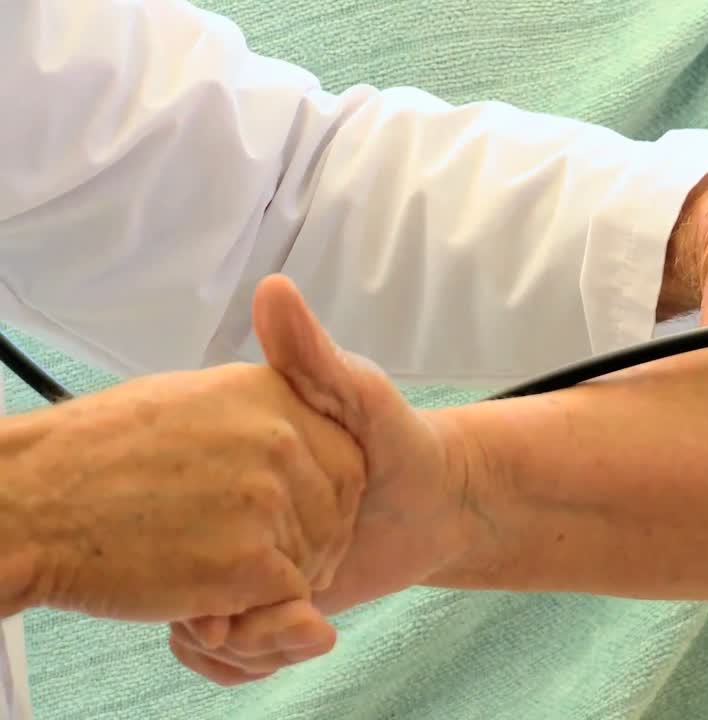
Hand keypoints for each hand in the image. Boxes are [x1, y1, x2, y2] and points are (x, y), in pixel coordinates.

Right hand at [0, 344, 364, 622]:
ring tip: (213, 559)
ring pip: (315, 559)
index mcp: (272, 395)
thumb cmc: (101, 454)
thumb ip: (259, 408)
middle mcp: (281, 440)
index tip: (291, 510)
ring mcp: (266, 501)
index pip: (348, 459)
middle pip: (340, 513)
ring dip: (279, 575)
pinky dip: (257, 607)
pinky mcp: (248, 562)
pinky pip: (289, 598)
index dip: (326, 496)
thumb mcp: (193, 398)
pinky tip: (209, 588)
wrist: (34, 500)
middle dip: (309, 540)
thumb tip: (296, 424)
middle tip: (245, 544)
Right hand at [169, 275, 476, 684]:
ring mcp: (248, 563)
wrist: (442, 502)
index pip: (165, 518)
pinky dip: (256, 656)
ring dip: (241, 644)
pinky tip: (307, 633)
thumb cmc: (399, 439)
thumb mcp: (357, 390)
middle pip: (174, 587)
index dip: (175, 554)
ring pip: (203, 630)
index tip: (203, 569)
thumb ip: (312, 354)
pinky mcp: (273, 602)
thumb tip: (273, 291)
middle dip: (211, 615)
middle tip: (244, 611)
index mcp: (232, 467)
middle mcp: (230, 518)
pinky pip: (233, 648)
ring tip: (300, 625)